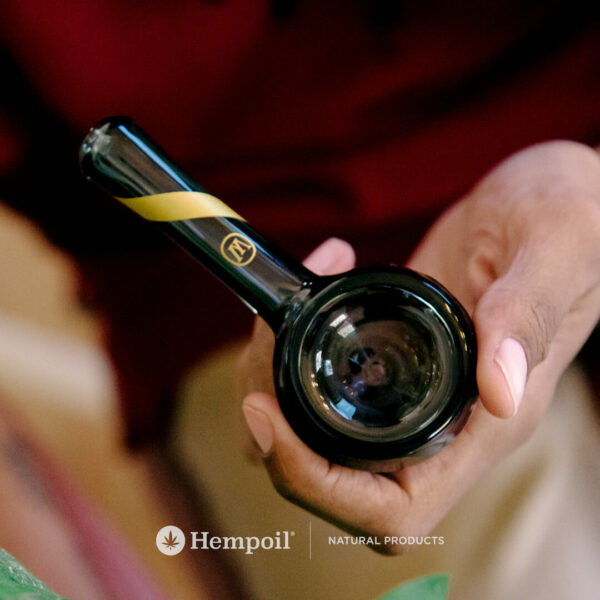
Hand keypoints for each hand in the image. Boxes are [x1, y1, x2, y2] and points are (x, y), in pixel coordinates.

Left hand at [238, 140, 599, 552]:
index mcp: (485, 423)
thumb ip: (527, 316)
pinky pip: (325, 380)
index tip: (269, 417)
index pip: (392, 507)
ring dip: (275, 382)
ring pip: (318, 434)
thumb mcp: (556, 248)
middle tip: (263, 343)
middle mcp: (443, 422)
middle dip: (276, 429)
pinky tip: (316, 280)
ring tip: (281, 311)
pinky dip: (294, 344)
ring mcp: (413, 391)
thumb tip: (499, 394)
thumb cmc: (570, 216)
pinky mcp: (393, 355)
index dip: (319, 485)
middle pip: (334, 478)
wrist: (554, 197)